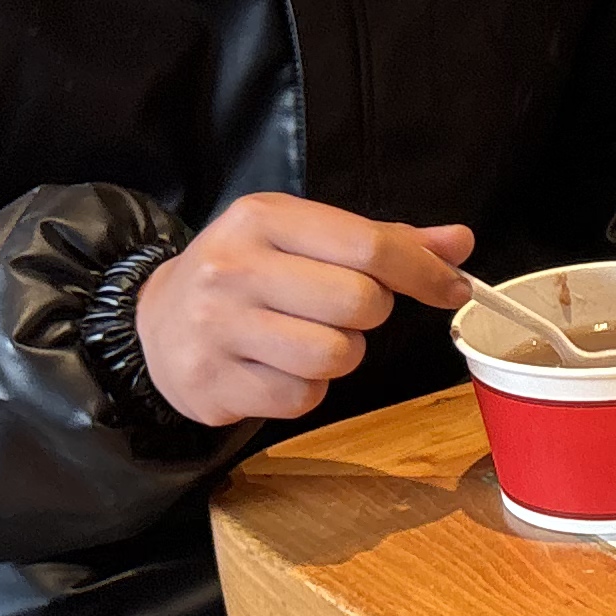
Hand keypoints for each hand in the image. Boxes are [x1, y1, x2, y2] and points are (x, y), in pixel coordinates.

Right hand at [134, 195, 471, 428]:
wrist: (156, 321)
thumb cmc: (249, 275)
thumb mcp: (305, 239)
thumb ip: (384, 241)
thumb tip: (459, 243)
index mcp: (263, 218)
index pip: (368, 246)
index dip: (424, 272)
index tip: (451, 289)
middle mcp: (234, 267)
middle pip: (360, 303)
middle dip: (369, 314)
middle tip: (341, 311)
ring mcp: (217, 327)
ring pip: (336, 356)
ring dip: (340, 355)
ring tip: (306, 338)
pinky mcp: (212, 382)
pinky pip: (302, 397)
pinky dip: (306, 389)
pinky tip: (277, 367)